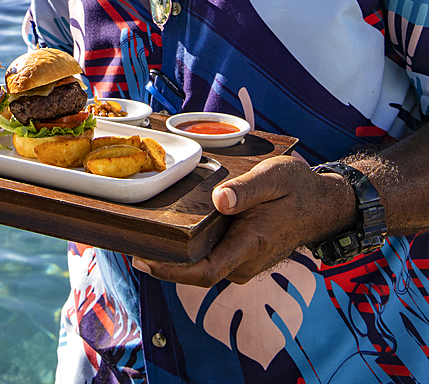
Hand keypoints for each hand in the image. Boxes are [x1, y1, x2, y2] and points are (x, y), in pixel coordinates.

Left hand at [132, 155, 356, 285]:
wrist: (322, 203)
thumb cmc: (298, 188)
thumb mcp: (275, 178)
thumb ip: (247, 190)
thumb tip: (220, 201)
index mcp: (251, 244)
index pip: (205, 271)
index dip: (171, 271)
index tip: (142, 259)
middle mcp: (245, 260)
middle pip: (196, 271)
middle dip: (162, 261)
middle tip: (128, 238)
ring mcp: (243, 260)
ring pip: (201, 265)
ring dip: (173, 255)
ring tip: (141, 232)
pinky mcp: (241, 253)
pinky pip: (209, 257)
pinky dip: (188, 248)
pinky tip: (169, 230)